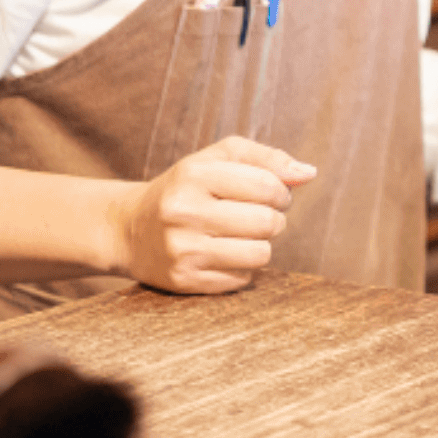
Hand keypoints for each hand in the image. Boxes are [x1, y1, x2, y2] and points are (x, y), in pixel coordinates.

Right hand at [111, 136, 315, 294]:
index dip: (283, 192)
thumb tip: (309, 173)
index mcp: (195, 174)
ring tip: (244, 235)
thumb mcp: (220, 157)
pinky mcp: (183, 280)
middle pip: (267, 222)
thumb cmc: (188, 187)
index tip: (275, 193)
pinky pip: (241, 279)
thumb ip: (268, 158)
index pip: (267, 186)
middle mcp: (184, 212)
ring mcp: (181, 249)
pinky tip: (223, 254)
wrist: (129, 229)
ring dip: (262, 244)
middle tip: (260, 215)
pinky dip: (242, 267)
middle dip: (274, 218)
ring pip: (259, 254)